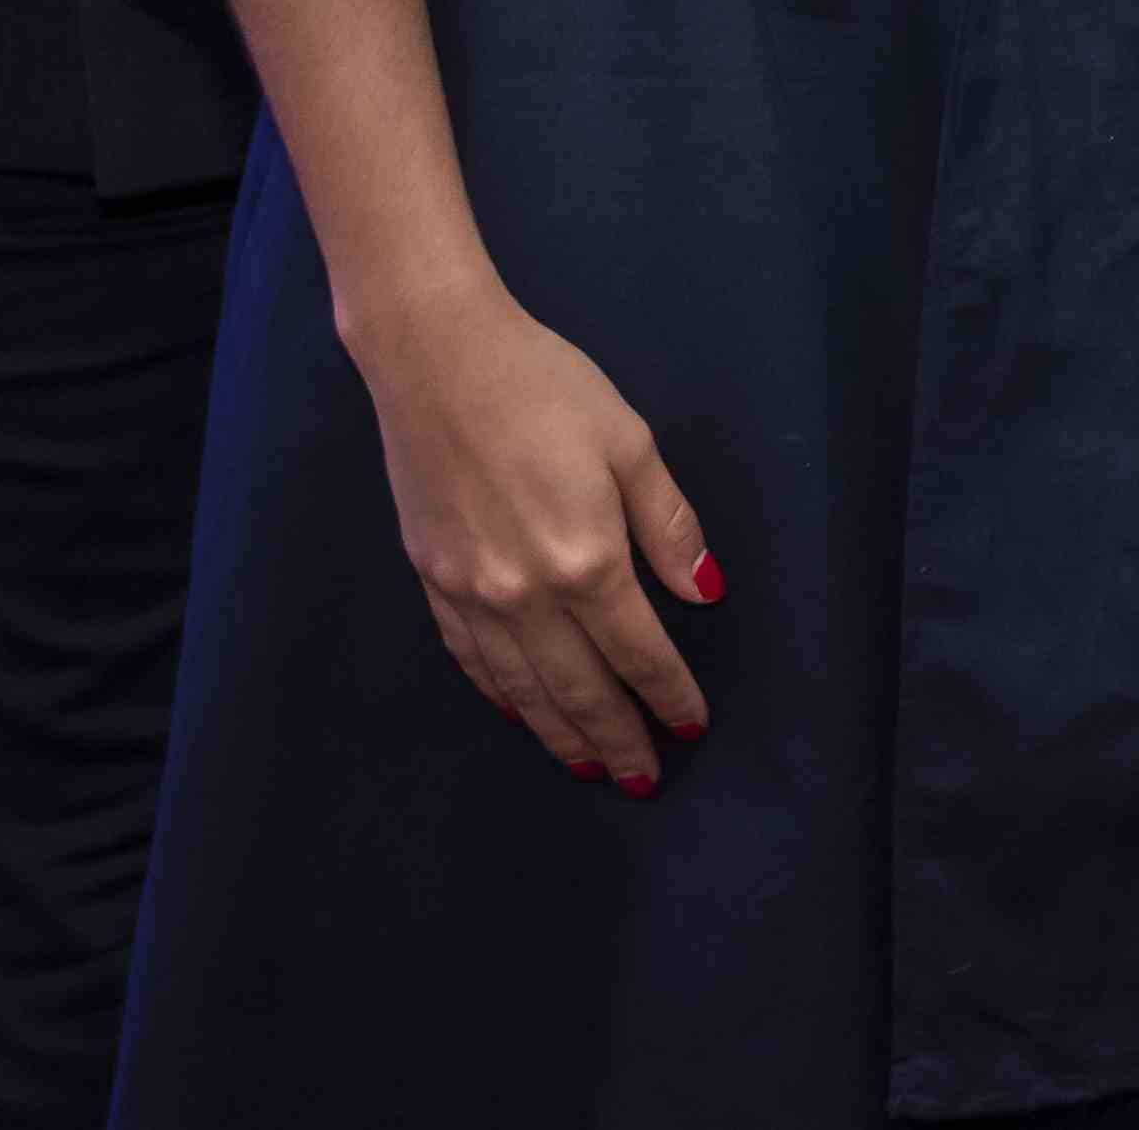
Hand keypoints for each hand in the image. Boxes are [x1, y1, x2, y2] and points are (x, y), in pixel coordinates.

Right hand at [345, 280, 721, 793]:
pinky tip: (518, 709)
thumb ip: (668, 525)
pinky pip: (471, 659)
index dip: (667, 693)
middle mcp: (524, 594)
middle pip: (578, 688)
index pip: (638, 651)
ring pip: (521, 688)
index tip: (689, 726)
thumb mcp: (630, 444)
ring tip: (589, 763)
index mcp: (585, 560)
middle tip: (642, 778)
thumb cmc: (546, 388)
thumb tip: (705, 591)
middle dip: (616, 738)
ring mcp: (470, 593)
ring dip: (558, 732)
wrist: (437, 359)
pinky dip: (500, 693)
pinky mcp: (432, 579)